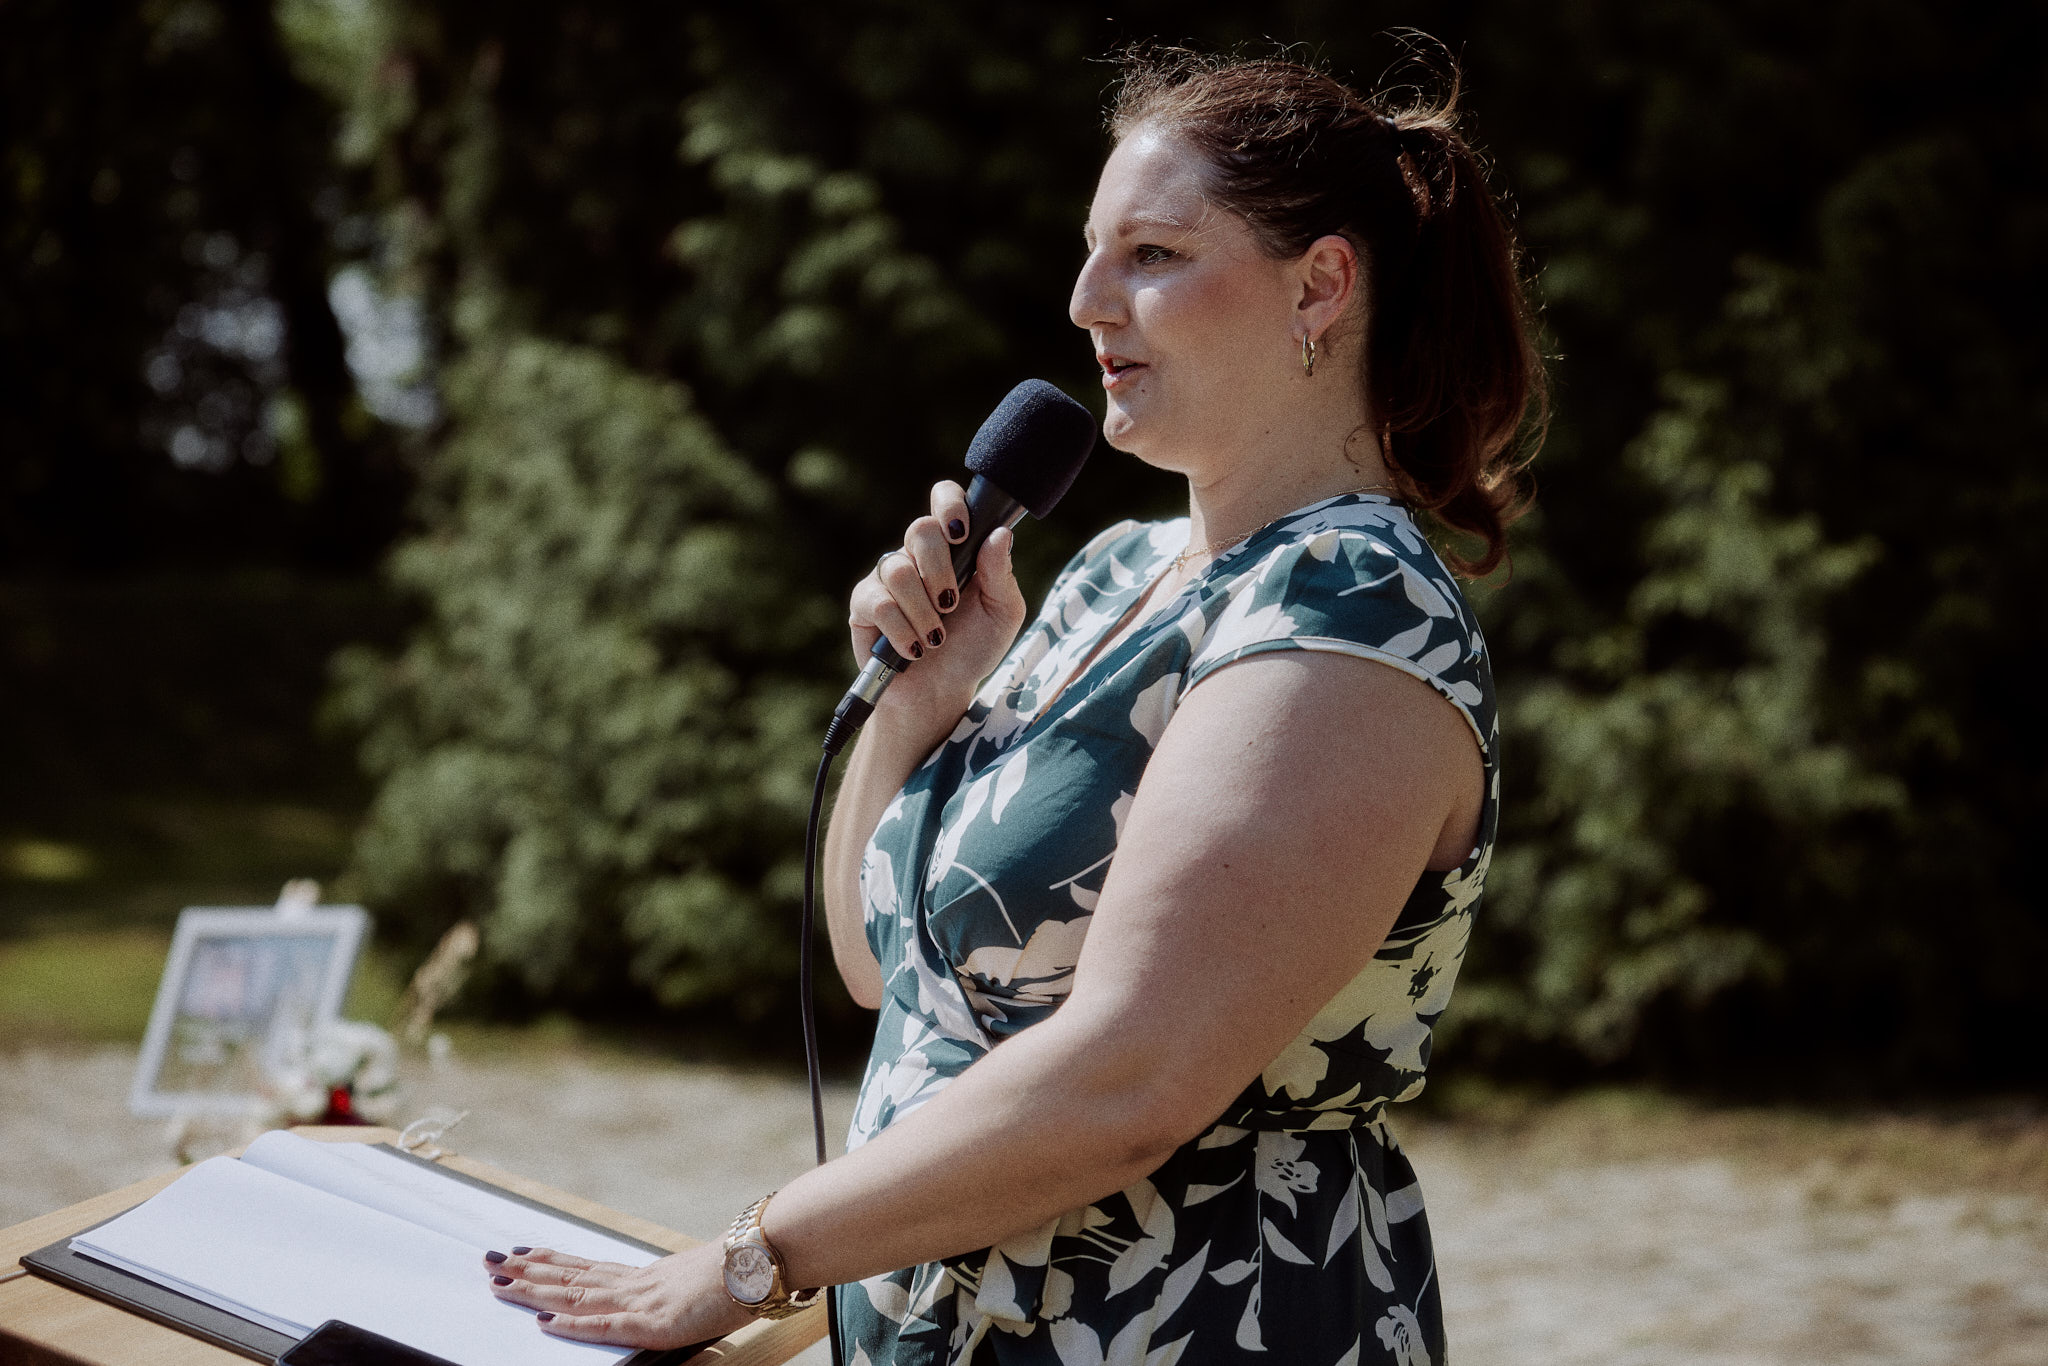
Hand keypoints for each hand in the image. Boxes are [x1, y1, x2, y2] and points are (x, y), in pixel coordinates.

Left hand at [483, 1241, 754, 1348]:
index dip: (551, 1260)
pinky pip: (604, 1326)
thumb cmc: (740, 1272)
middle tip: (488, 1261)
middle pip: (570, 1278)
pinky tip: (543, 1323)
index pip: (587, 1268)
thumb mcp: (698, 1284)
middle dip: (527, 1271)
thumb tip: (672, 1297)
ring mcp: (641, 1301)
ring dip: (534, 1291)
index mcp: (645, 1277)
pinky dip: (571, 1325)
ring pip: (575, 1297)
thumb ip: (675, 1292)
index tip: (521, 1251)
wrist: (762, 1261)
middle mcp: (635, 1284)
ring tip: (499, 1283)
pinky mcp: (653, 1323)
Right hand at [848, 479, 1027, 728]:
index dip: (949, 504)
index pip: (944, 499)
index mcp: (954, 547)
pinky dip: (902, 631)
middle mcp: (918, 555)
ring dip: (924, 612)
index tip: (960, 532)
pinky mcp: (865, 605)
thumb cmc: (974, 648)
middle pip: (919, 529)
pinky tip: (914, 650)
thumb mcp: (1002, 614)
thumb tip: (999, 534)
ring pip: (899, 569)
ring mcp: (888, 577)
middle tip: (951, 604)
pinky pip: (879, 603)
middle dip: (940, 570)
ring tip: (936, 638)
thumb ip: (1001, 574)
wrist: (941, 692)